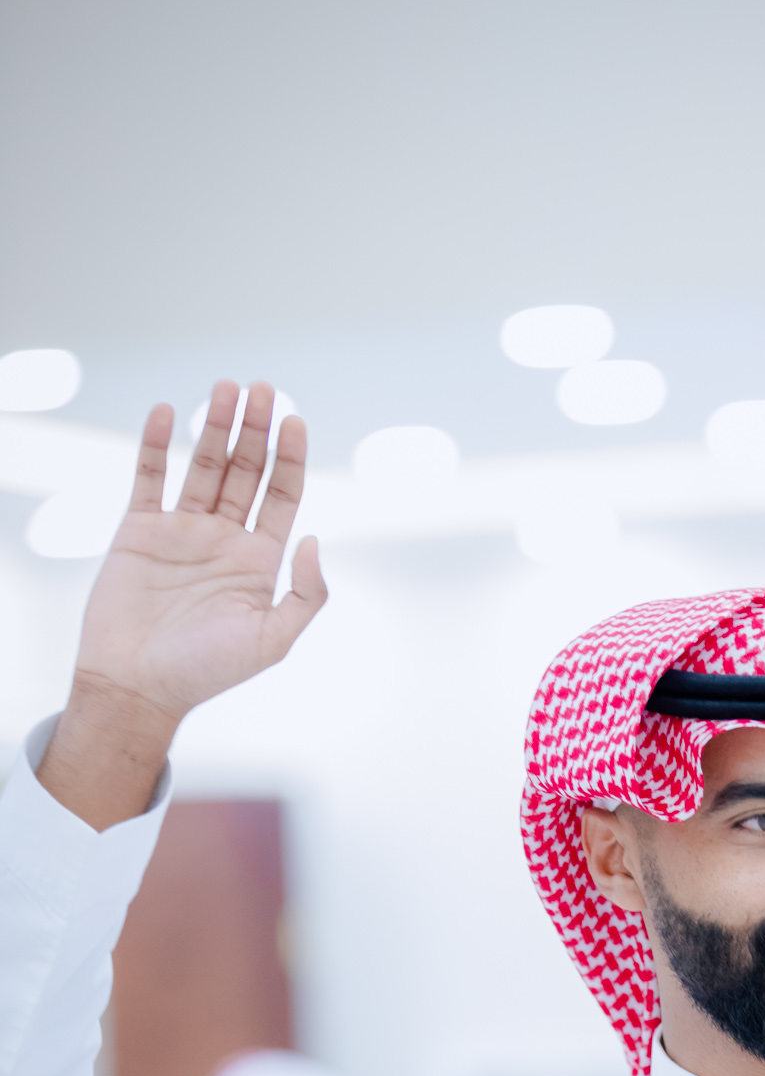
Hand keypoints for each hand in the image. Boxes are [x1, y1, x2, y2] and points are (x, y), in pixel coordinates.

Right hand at [38, 380, 327, 828]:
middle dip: (256, 430)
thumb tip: (314, 539)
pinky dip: (155, 445)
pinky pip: (150, 478)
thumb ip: (305, 594)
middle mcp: (223, 539)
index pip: (281, 496)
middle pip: (246, 471)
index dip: (290, 458)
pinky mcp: (139, 531)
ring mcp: (182, 532)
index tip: (295, 421)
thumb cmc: (207, 672)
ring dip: (215, 427)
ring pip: (204, 466)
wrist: (138, 687)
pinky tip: (165, 413)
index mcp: (258, 561)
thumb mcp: (273, 640)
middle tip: (262, 388)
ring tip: (226, 388)